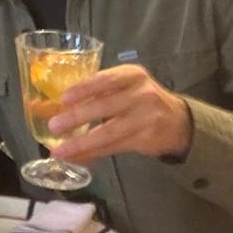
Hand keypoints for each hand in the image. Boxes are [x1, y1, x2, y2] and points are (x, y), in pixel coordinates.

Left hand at [46, 64, 192, 164]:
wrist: (178, 121)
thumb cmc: (142, 100)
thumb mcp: (127, 85)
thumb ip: (101, 91)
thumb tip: (59, 105)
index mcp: (132, 75)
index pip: (106, 80)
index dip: (84, 89)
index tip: (63, 98)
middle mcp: (141, 94)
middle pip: (105, 106)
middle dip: (77, 117)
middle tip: (54, 125)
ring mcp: (146, 118)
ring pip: (108, 132)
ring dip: (81, 142)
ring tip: (60, 150)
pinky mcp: (146, 140)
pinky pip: (114, 147)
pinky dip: (93, 153)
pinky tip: (77, 157)